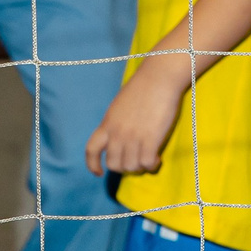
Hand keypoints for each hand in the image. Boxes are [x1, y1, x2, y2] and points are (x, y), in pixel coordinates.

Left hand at [84, 58, 191, 176]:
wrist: (159, 78)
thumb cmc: (142, 88)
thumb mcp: (119, 106)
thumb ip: (116, 123)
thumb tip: (118, 138)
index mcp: (107, 124)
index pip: (91, 150)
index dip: (93, 165)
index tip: (98, 172)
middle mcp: (117, 133)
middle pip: (114, 164)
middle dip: (124, 167)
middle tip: (136, 161)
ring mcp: (133, 137)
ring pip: (131, 167)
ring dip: (140, 167)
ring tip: (149, 158)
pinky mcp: (150, 139)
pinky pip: (147, 163)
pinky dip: (152, 165)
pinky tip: (157, 158)